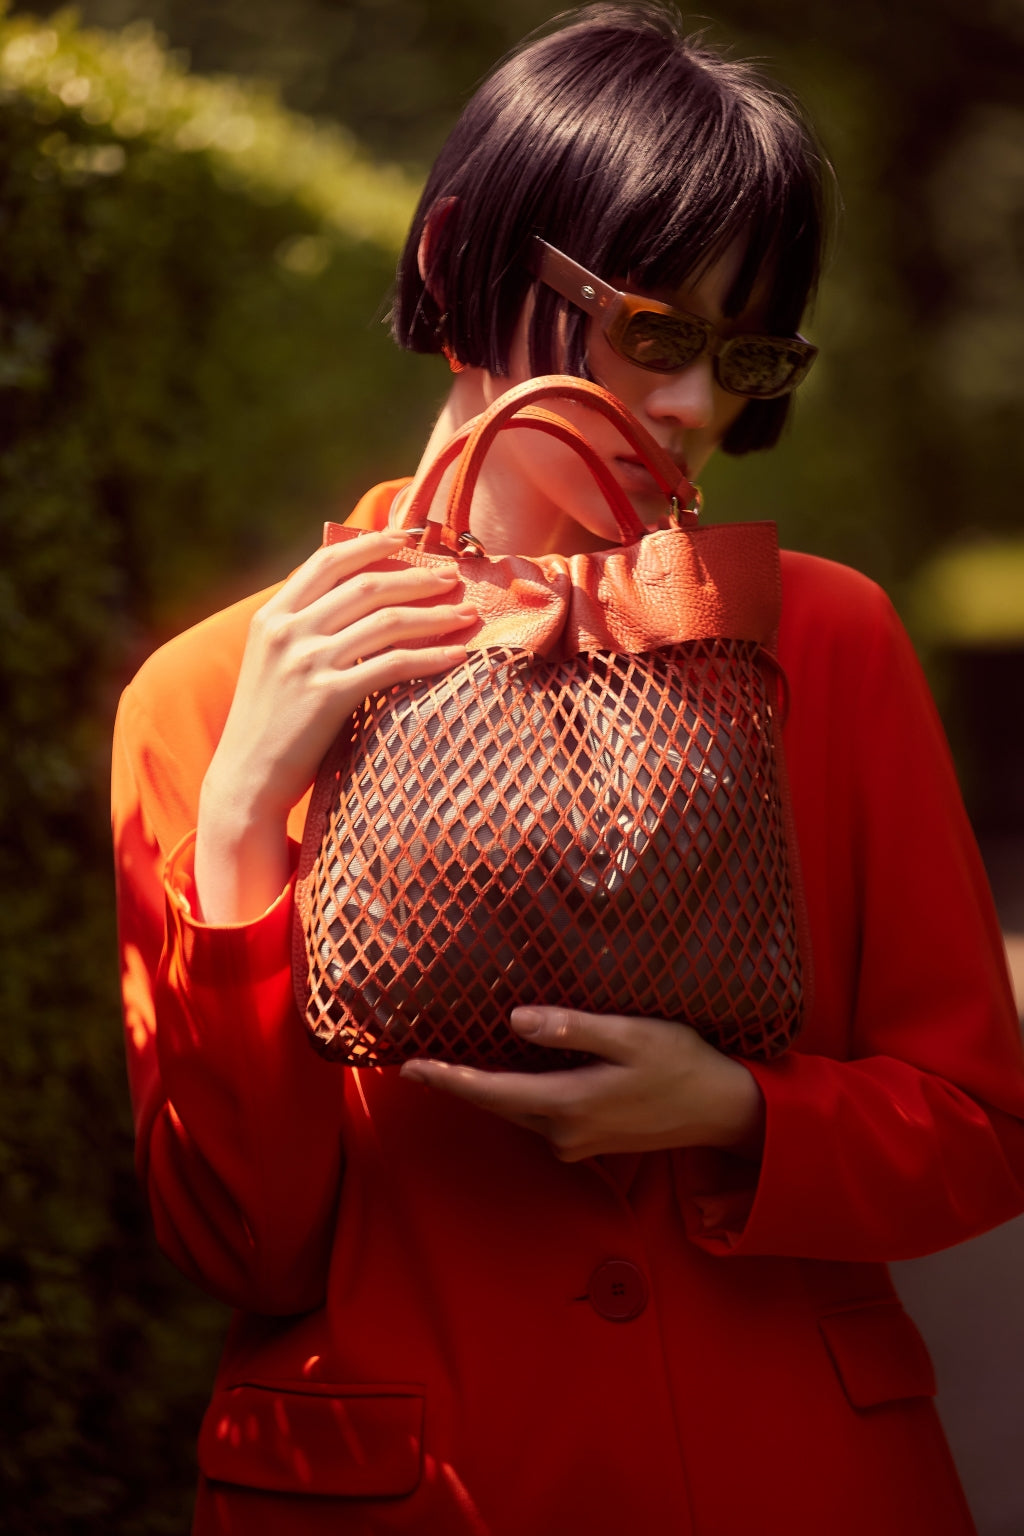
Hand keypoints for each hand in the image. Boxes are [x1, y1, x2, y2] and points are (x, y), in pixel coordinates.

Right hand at [196, 530, 475, 922]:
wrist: (246, 780)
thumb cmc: (270, 723)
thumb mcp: (274, 662)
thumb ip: (304, 626)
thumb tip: (355, 597)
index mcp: (272, 616)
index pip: (328, 561)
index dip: (372, 544)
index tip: (408, 537)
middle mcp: (287, 631)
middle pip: (366, 586)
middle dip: (417, 578)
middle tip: (453, 578)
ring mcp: (306, 662)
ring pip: (386, 621)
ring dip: (435, 614)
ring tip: (467, 614)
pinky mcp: (327, 696)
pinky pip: (393, 664)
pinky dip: (431, 656)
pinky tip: (456, 655)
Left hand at [399, 1007, 764, 1161]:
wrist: (724, 1112)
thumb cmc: (682, 1064)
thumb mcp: (632, 1035)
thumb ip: (572, 1029)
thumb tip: (515, 1020)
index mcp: (568, 1104)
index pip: (491, 1092)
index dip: (447, 1079)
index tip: (409, 1068)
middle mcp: (564, 1132)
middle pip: (496, 1106)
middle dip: (457, 1085)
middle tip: (416, 1066)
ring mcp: (576, 1142)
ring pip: (516, 1113)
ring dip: (486, 1092)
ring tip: (452, 1067)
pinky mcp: (589, 1142)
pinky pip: (538, 1116)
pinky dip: (515, 1097)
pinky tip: (509, 1075)